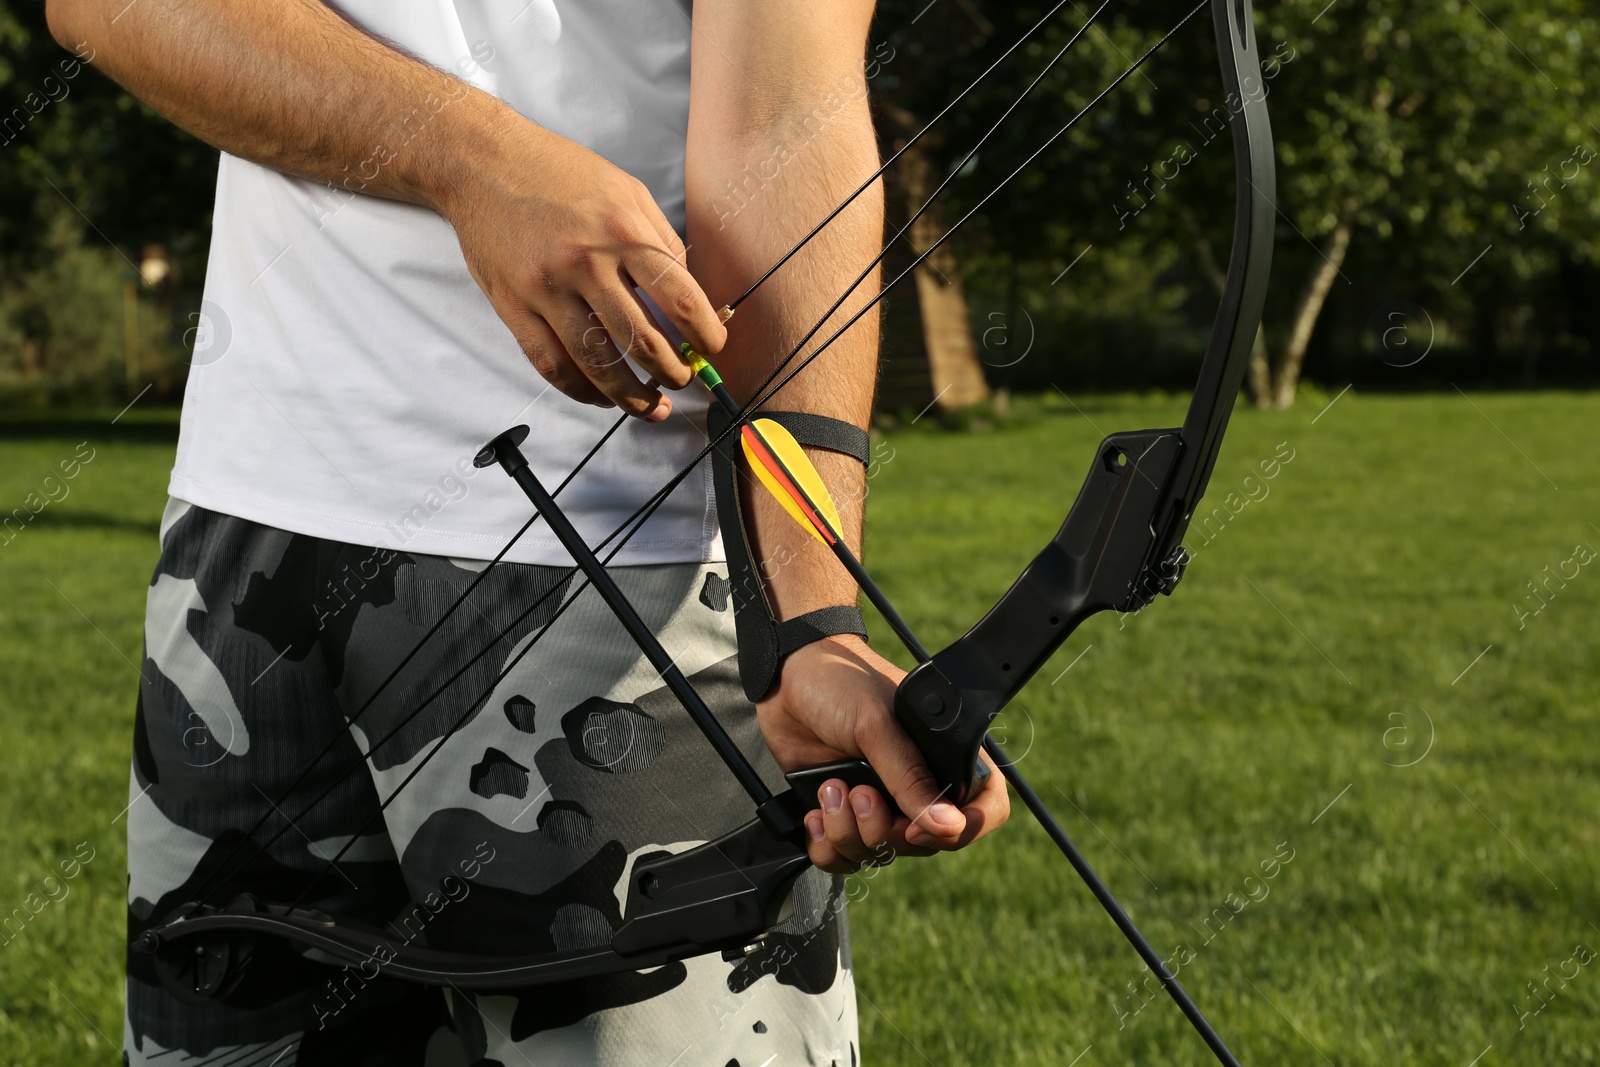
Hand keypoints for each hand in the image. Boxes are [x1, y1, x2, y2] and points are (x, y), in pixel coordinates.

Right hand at [438, 118, 727, 420]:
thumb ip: (662, 242)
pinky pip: (551, 365)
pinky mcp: (513, 306)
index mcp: (623, 231)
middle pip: (642, 341)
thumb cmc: (560, 174)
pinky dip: (581, 391)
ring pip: (597, 364)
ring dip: (631, 397)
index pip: (680, 299)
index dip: (705, 335)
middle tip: (682, 381)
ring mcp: (546, 288)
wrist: (483, 161)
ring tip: (650, 406)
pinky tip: (601, 397)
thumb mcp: (626, 191)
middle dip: (673, 373)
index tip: (712, 349)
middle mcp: (586, 262)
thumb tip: (693, 297)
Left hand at [756, 635, 1010, 872]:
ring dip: (849, 834)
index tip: (919, 827)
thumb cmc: (840, 684)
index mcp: (944, 754)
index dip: (962, 829)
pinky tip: (815, 813)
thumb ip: (909, 777)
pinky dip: (827, 847)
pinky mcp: (842, 815)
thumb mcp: (878, 726)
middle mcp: (918, 785)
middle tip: (859, 793)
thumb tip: (946, 825)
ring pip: (881, 853)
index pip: (984, 808)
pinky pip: (844, 859)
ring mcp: (880, 802)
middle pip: (926, 843)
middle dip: (886, 831)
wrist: (783, 679)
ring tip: (830, 790)